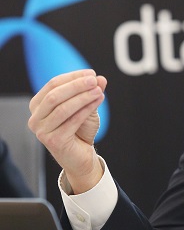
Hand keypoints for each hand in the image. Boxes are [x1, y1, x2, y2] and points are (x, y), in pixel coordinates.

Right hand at [28, 69, 106, 192]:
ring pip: (62, 108)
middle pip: (55, 95)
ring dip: (83, 97)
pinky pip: (71, 121)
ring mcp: (41, 131)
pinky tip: (97, 102)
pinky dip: (85, 109)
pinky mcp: (53, 141)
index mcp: (38, 105)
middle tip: (94, 80)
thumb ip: (90, 92)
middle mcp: (35, 118)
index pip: (53, 84)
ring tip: (99, 91)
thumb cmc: (80, 130)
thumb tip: (100, 78)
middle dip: (76, 86)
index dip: (73, 77)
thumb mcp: (86, 106)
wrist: (81, 156)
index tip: (91, 73)